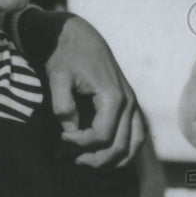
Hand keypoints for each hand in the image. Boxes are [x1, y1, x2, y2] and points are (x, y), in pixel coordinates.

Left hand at [20, 10, 145, 166]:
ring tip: (86, 162)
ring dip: (112, 159)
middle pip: (119, 146)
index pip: (102, 137)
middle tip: (69, 158)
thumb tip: (70, 130)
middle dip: (94, 158)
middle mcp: (128, 102)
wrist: (78, 35)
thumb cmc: (66, 54)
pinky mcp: (130, 103)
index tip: (60, 138)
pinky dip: (126, 150)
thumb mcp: (58, 76)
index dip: (79, 144)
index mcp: (112, 97)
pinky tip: (107, 157)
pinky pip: (137, 134)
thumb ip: (62, 104)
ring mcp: (132, 103)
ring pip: (133, 144)